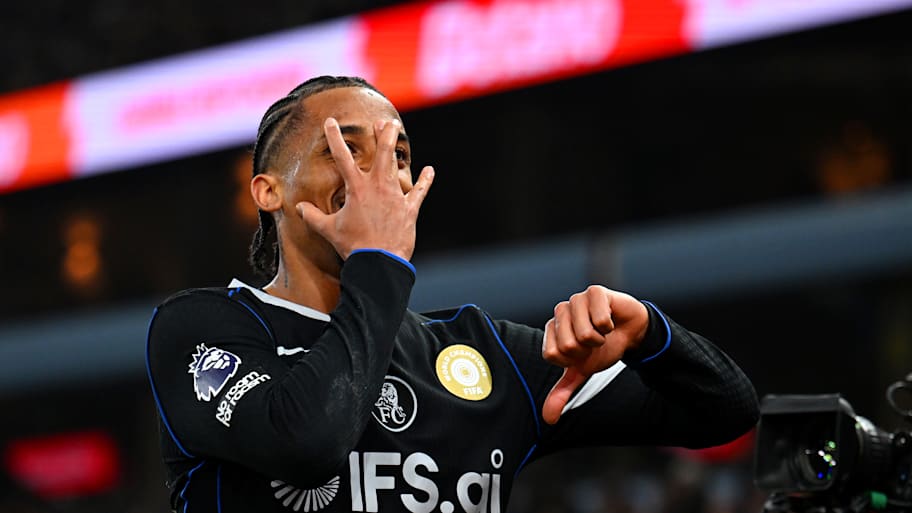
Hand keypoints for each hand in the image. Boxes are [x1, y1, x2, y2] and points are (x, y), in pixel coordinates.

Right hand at [297, 117, 433, 260]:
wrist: (378, 262)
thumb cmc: (353, 246)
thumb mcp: (329, 230)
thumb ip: (313, 216)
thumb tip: (299, 208)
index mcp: (356, 189)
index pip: (342, 158)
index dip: (334, 138)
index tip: (330, 122)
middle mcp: (377, 187)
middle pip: (381, 153)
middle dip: (382, 135)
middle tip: (384, 121)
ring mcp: (395, 196)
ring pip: (396, 165)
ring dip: (396, 147)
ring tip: (396, 129)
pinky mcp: (409, 208)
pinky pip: (419, 192)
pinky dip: (425, 181)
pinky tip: (430, 170)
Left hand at [541, 286, 648, 424]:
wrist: (631, 332)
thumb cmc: (602, 348)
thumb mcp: (582, 371)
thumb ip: (563, 391)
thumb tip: (549, 418)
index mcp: (552, 329)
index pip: (552, 354)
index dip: (572, 361)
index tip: (582, 354)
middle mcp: (560, 312)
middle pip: (568, 345)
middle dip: (587, 350)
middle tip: (595, 342)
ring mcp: (576, 300)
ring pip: (583, 333)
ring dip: (600, 338)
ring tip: (603, 331)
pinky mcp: (595, 292)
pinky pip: (599, 319)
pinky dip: (610, 326)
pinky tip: (611, 320)